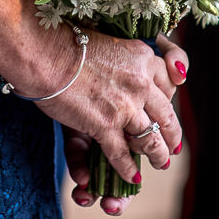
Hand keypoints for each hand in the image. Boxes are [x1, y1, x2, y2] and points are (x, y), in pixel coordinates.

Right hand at [57, 32, 189, 216]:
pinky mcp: (105, 125)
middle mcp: (141, 82)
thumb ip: (128, 56)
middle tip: (173, 146)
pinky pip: (122, 154)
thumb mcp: (110, 41)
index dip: (170, 101)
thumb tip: (146, 68)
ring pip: (150, 138)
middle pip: (166, 114)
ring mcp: (125, 106)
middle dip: (171, 134)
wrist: (44, 53)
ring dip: (157, 155)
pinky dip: (128, 169)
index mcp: (142, 57)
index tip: (168, 111)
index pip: (168, 83)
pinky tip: (132, 177)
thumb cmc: (69, 43)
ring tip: (160, 163)